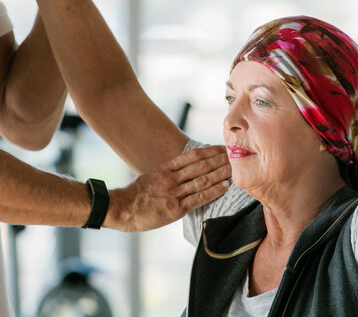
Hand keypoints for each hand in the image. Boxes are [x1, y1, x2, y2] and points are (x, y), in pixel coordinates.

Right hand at [105, 145, 230, 231]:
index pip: (192, 155)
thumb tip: (185, 170)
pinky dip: (214, 191)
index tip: (222, 148)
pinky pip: (199, 198)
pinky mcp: (176, 209)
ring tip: (234, 168)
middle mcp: (171, 178)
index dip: (210, 151)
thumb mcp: (150, 176)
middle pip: (201, 166)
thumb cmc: (136, 195)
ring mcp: (174, 193)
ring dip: (221, 173)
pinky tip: (225, 186)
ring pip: (203, 180)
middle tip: (235, 155)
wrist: (122, 209)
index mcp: (165, 168)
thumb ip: (168, 173)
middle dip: (220, 160)